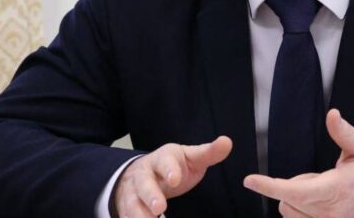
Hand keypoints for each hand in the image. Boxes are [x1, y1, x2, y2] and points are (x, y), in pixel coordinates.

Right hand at [113, 136, 231, 217]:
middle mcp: (144, 173)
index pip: (164, 161)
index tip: (175, 179)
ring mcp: (133, 190)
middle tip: (160, 207)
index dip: (169, 170)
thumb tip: (227, 142)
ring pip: (132, 201)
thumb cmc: (174, 166)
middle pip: (144, 183)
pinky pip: (126, 214)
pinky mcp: (127, 205)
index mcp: (163, 158)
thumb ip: (209, 153)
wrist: (145, 172)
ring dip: (138, 213)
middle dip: (150, 195)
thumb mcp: (191, 158)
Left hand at [243, 109, 353, 217]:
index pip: (292, 190)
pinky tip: (321, 206)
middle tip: (319, 179)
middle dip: (293, 187)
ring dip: (297, 202)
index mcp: (333, 191)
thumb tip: (332, 115)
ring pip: (291, 214)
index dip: (268, 185)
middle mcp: (327, 214)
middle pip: (286, 201)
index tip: (251, 180)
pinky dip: (302, 213)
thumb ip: (345, 133)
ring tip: (323, 193)